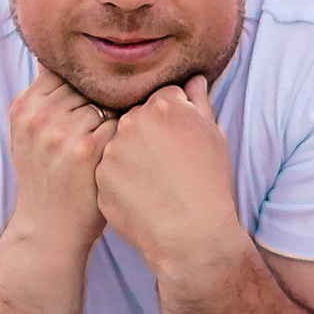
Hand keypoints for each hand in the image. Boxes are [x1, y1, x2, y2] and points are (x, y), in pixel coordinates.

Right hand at [5, 66, 115, 249]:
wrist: (50, 229)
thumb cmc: (47, 177)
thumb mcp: (30, 134)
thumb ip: (45, 97)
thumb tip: (63, 56)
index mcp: (23, 107)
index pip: (64, 70)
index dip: (86, 86)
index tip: (94, 103)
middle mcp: (38, 116)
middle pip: (88, 83)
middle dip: (103, 99)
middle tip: (109, 124)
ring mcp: (61, 132)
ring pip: (107, 100)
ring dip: (119, 115)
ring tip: (117, 139)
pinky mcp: (88, 149)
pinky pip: (121, 122)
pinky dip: (127, 134)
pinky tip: (124, 151)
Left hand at [95, 76, 245, 278]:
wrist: (193, 235)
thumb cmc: (210, 183)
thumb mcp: (214, 136)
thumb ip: (199, 102)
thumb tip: (193, 78)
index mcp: (162, 106)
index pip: (161, 97)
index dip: (173, 117)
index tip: (180, 136)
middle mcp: (131, 123)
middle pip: (135, 119)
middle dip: (148, 134)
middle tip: (167, 161)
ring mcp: (111, 153)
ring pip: (118, 146)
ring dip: (132, 158)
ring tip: (156, 182)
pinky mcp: (99, 181)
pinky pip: (109, 174)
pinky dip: (123, 183)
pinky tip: (143, 196)